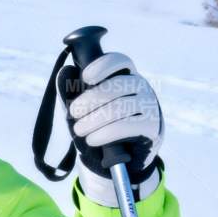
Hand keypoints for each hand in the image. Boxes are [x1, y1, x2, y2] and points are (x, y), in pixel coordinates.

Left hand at [65, 51, 163, 206]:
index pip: (119, 61)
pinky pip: (126, 126)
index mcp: (126, 76)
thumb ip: (74, 91)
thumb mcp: (86, 108)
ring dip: (94, 120)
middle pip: (116, 86)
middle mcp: (141, 87)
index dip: (102, 66)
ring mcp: (149, 105)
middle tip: (73, 113)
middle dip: (90, 99)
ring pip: (120, 107)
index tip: (85, 77)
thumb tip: (65, 71)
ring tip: (78, 130)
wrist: (127, 155)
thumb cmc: (103, 124)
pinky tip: (92, 139)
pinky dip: (105, 134)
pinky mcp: (152, 126)